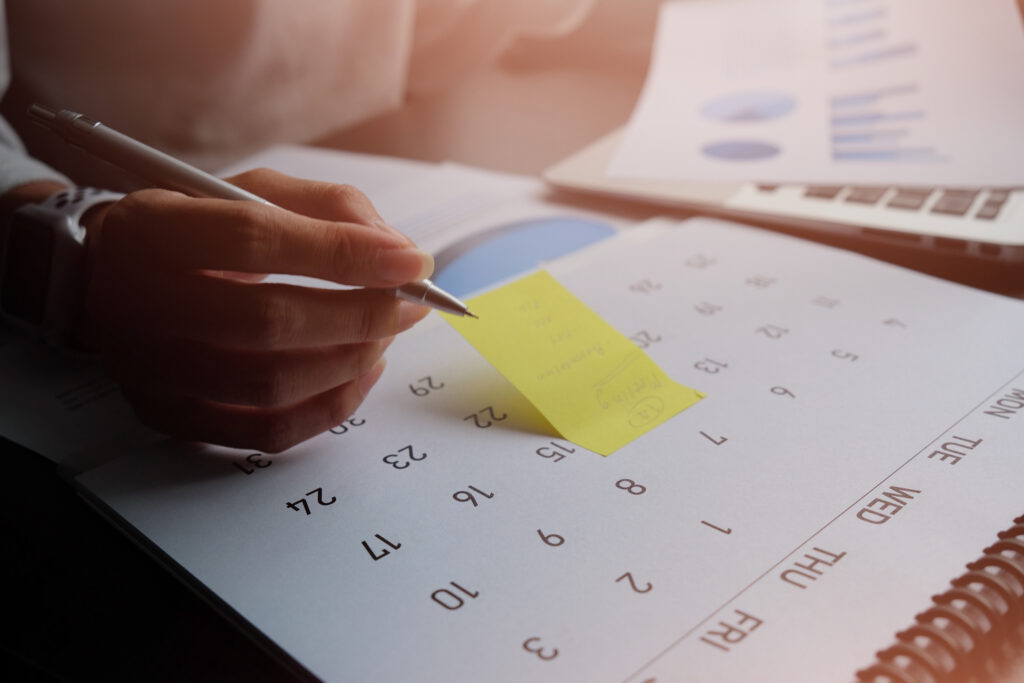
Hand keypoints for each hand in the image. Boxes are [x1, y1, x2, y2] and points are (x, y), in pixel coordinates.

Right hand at [82, 169, 432, 451]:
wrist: (115, 280)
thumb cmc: (199, 230)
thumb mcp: (253, 192)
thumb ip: (328, 208)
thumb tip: (397, 252)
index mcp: (156, 229)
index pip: (255, 240)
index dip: (343, 253)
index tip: (411, 262)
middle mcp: (141, 303)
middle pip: (268, 320)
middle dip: (361, 315)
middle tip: (410, 305)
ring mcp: (151, 369)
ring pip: (272, 382)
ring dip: (352, 360)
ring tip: (386, 334)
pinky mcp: (170, 414)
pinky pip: (266, 431)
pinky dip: (331, 406)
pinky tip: (362, 372)